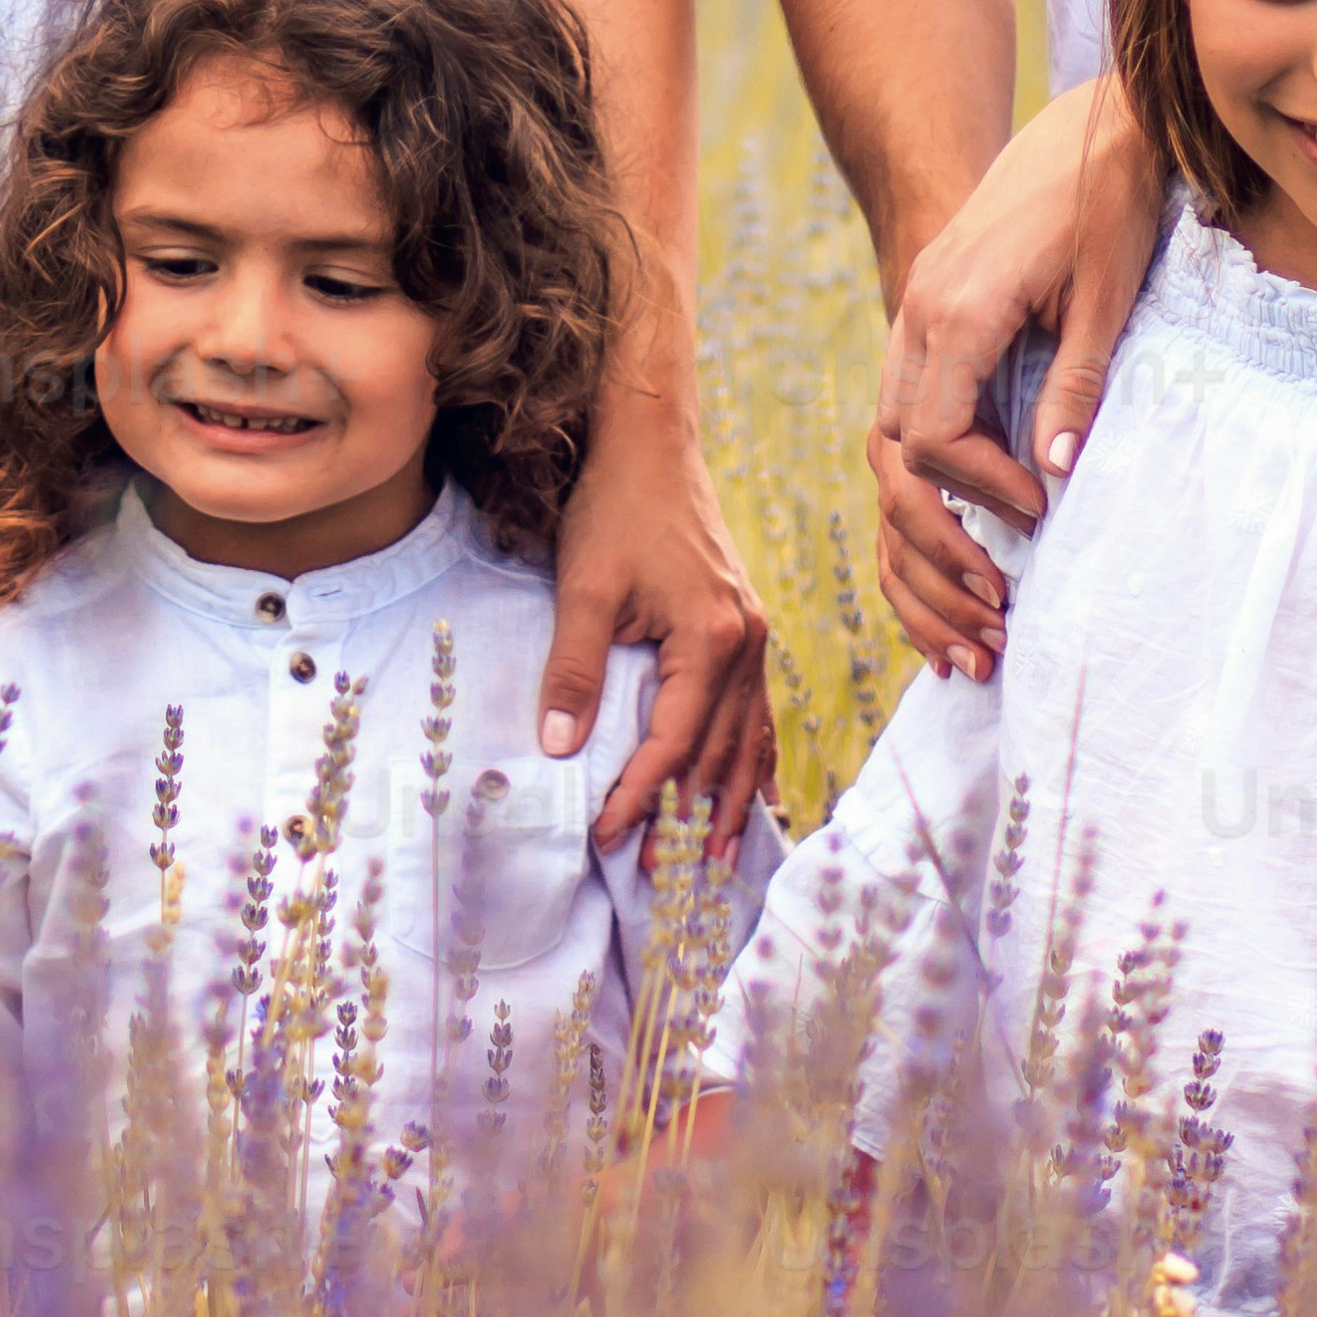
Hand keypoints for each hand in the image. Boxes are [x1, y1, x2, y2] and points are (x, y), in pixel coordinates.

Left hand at [541, 392, 775, 834]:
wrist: (650, 444)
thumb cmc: (614, 510)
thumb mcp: (582, 589)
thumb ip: (574, 671)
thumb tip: (559, 749)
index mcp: (712, 638)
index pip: (675, 741)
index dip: (642, 794)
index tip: (609, 836)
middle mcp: (747, 642)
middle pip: (721, 750)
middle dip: (690, 813)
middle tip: (663, 872)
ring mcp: (753, 635)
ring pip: (748, 735)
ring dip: (729, 797)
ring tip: (714, 855)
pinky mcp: (745, 626)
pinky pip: (757, 708)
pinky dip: (753, 754)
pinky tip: (752, 791)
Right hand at [870, 74, 1157, 676]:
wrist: (1088, 126)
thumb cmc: (1108, 203)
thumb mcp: (1106, 295)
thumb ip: (1075, 383)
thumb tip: (1055, 473)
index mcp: (955, 312)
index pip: (934, 439)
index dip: (982, 493)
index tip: (1041, 514)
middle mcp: (916, 317)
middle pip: (893, 454)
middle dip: (938, 536)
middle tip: (998, 602)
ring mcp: (914, 316)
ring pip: (885, 442)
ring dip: (922, 523)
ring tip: (974, 598)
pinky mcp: (930, 318)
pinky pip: (902, 416)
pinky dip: (923, 481)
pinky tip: (961, 532)